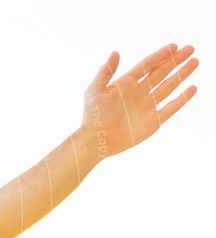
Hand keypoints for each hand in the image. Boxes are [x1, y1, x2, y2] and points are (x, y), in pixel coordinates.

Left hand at [80, 43, 197, 158]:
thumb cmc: (92, 117)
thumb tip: (116, 52)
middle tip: (190, 48)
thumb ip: (105, 72)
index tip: (175, 46)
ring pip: (168, 86)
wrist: (96, 141)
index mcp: (126, 84)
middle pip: (161, 73)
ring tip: (195, 62)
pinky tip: (193, 88)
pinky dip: (182, 99)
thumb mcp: (94, 91)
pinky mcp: (153, 121)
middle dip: (176, 61)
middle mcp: (138, 93)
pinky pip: (171, 108)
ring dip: (181, 75)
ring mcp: (147, 106)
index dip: (160, 55)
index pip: (147, 65)